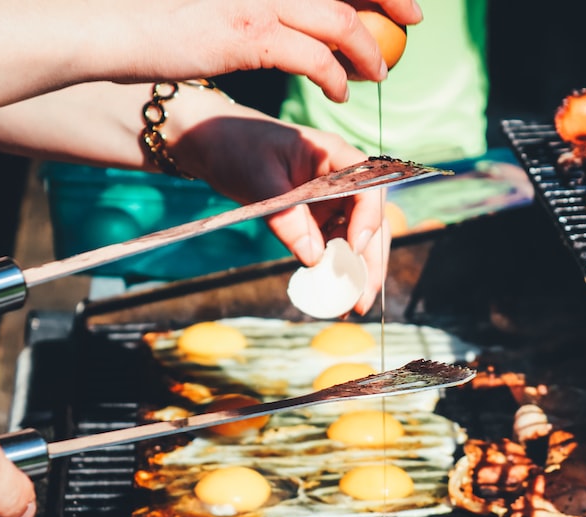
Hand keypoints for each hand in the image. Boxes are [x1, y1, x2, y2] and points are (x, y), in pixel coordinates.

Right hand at [0, 0, 423, 118]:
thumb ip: (262, 0)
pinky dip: (335, 75)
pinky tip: (339, 92)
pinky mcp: (247, 35)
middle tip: (414, 19)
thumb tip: (294, 9)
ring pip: (340, 20)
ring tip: (375, 73)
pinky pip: (312, 57)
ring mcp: (257, 0)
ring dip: (367, 50)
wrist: (112, 26)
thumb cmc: (161, 12)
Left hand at [171, 92, 390, 313]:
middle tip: (362, 299)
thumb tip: (313, 258)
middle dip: (370, 262)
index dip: (367, 221)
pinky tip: (331, 292)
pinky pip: (334, 245)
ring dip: (356, 272)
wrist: (214, 142)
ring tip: (351, 306)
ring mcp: (332, 199)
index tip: (354, 250)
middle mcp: (342, 179)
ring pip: (357, 238)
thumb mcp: (259, 180)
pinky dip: (334, 268)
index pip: (369, 189)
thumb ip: (288, 217)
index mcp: (336, 157)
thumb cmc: (237, 146)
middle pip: (372, 221)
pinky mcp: (319, 216)